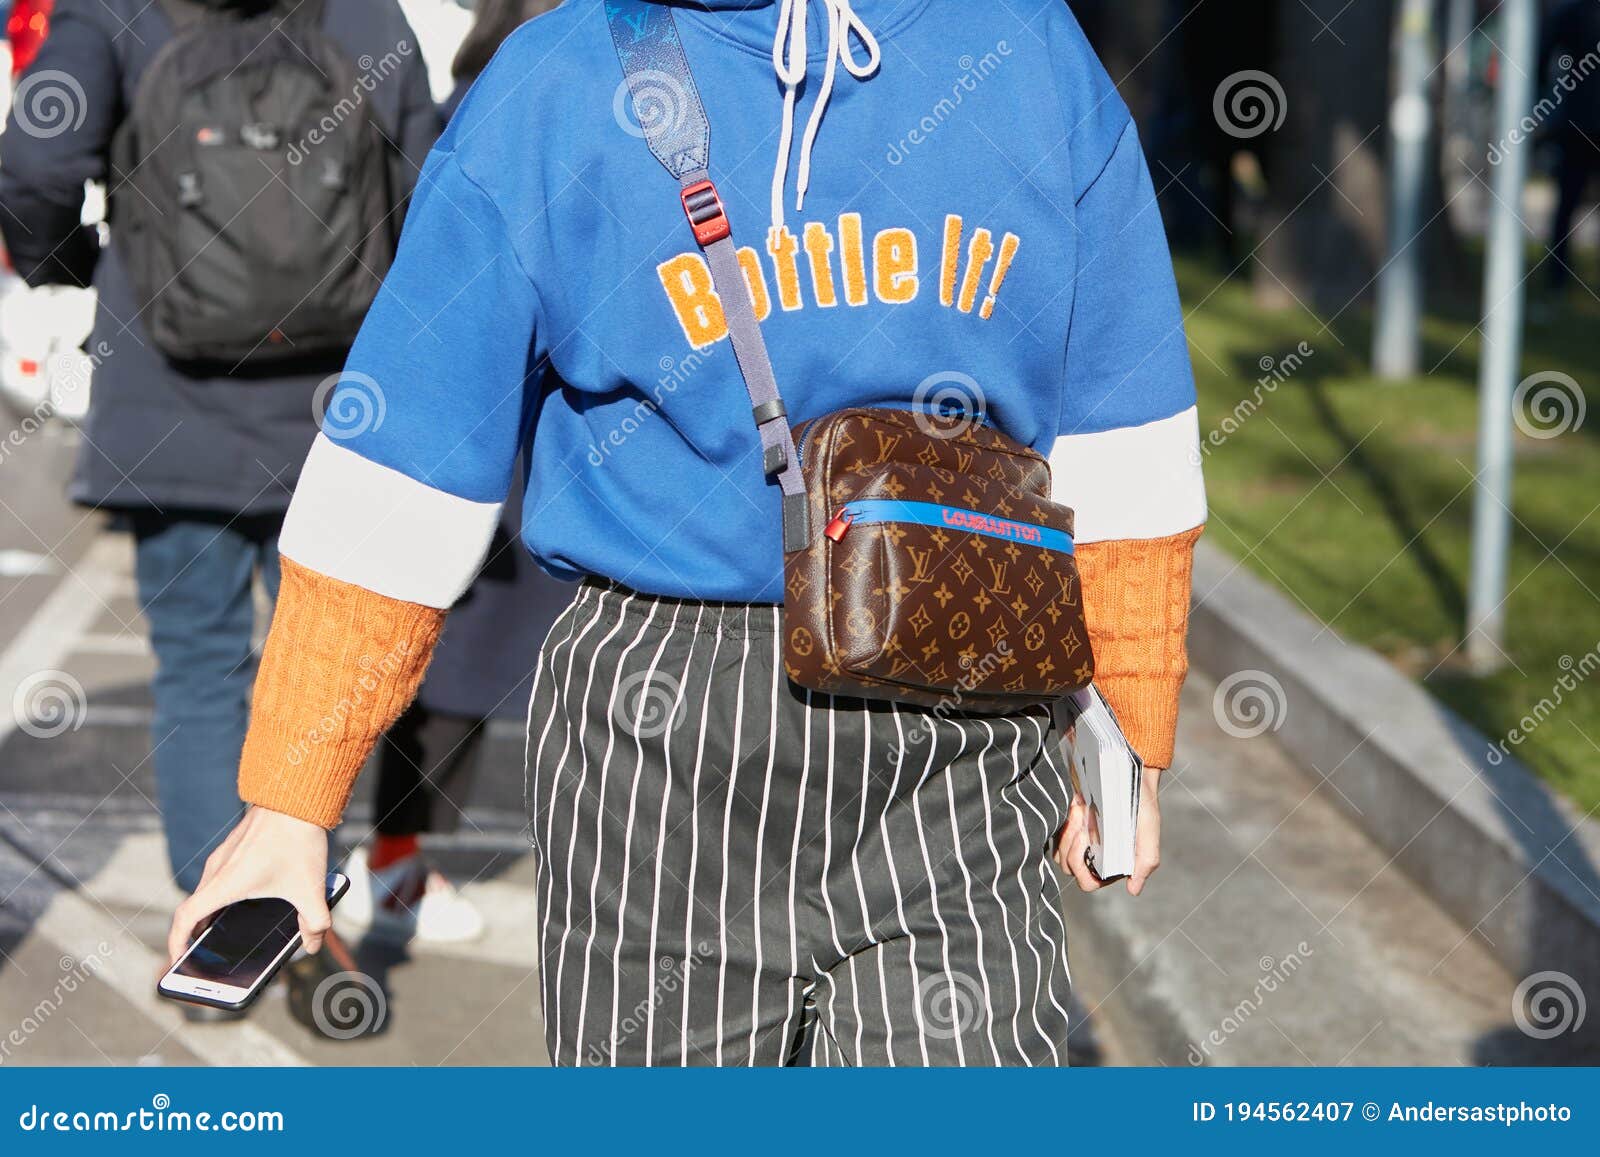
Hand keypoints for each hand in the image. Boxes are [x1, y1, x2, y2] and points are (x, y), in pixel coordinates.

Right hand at [166, 806, 330, 965]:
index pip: (185, 918)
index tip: (179, 961)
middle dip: (196, 935)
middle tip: (204, 957)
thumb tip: (313, 945)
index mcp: (225, 883)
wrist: (297, 794)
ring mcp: (225, 855)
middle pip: (196, 908)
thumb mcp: (312, 888)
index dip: (177, 943)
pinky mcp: (236, 846)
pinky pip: (222, 876)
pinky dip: (225, 895)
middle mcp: (217, 868)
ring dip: (211, 913)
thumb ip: (315, 923)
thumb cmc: (298, 839)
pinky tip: (248, 902)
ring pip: (209, 891)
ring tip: (224, 934)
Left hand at [1055, 766, 1162, 895]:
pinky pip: (1054, 834)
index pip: (1087, 882)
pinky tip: (1076, 804)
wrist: (1128, 774)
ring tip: (1081, 809)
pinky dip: (1061, 822)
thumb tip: (1133, 890)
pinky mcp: (1068, 825)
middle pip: (1069, 867)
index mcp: (1111, 864)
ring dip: (1066, 833)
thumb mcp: (1148, 831)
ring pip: (1058, 854)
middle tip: (1084, 817)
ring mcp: (1079, 841)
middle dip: (1072, 844)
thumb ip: (1145, 861)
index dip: (1081, 866)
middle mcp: (1093, 856)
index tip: (1087, 837)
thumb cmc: (1140, 805)